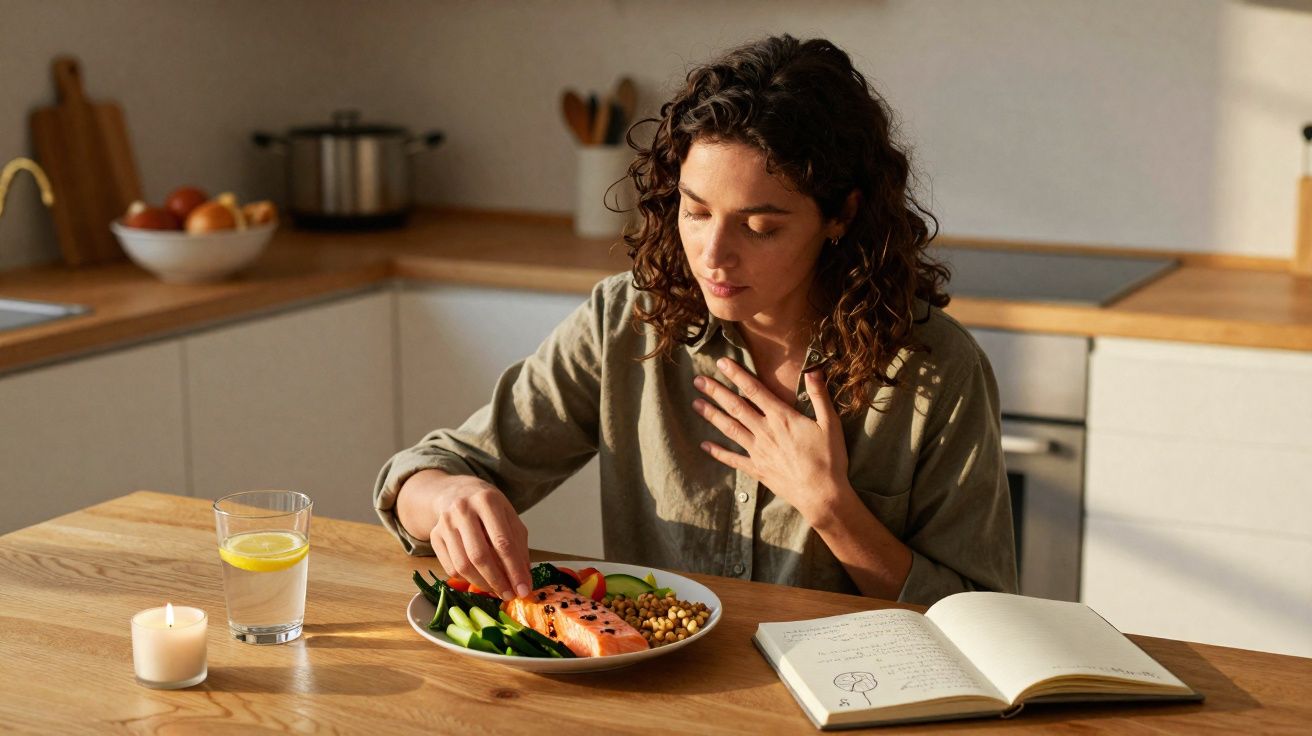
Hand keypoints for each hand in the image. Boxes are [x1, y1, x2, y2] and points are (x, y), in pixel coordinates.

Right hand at [424, 473, 531, 600]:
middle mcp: (463, 510)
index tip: (523, 589)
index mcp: (487, 501)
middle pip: (480, 555)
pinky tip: (480, 580)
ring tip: (497, 590)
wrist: (456, 492)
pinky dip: (467, 579)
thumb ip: (519, 547)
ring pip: (463, 565)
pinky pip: (450, 567)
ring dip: (482, 584)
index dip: (514, 569)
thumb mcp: (509, 518)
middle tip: (509, 594)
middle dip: (497, 581)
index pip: (502, 542)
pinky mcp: (434, 536)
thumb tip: (524, 581)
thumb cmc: (488, 508)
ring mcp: (445, 523)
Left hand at [693, 358, 849, 522]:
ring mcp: (758, 451)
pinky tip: (704, 445)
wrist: (822, 496)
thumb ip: (820, 396)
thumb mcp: (830, 424)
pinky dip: (718, 452)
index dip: (737, 374)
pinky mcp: (757, 469)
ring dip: (712, 415)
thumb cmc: (829, 459)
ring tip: (695, 404)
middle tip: (698, 380)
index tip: (721, 362)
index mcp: (782, 418)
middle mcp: (765, 431)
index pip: (754, 390)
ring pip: (730, 429)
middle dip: (716, 392)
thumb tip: (814, 370)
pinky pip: (733, 459)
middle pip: (736, 407)